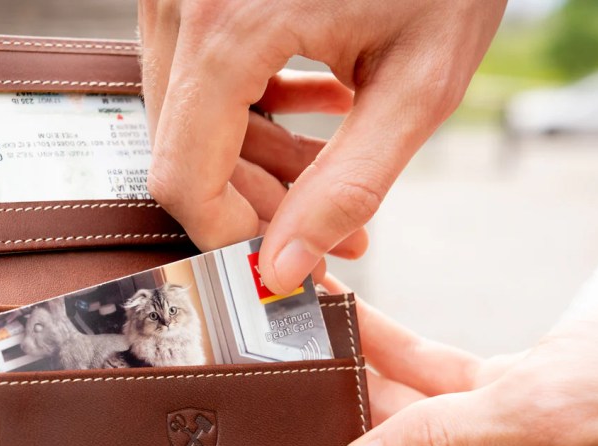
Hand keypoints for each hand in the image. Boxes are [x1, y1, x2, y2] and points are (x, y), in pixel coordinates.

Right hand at [138, 0, 506, 292]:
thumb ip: (346, 188)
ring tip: (335, 167)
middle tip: (336, 229)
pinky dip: (252, 110)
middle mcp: (183, 3)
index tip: (283, 263)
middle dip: (253, 204)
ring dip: (257, 160)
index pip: (183, 178)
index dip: (229, 238)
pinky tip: (321, 108)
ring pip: (189, 118)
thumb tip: (283, 268)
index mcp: (228, 24)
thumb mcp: (415, 88)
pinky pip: (200, 75)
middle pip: (182, 152)